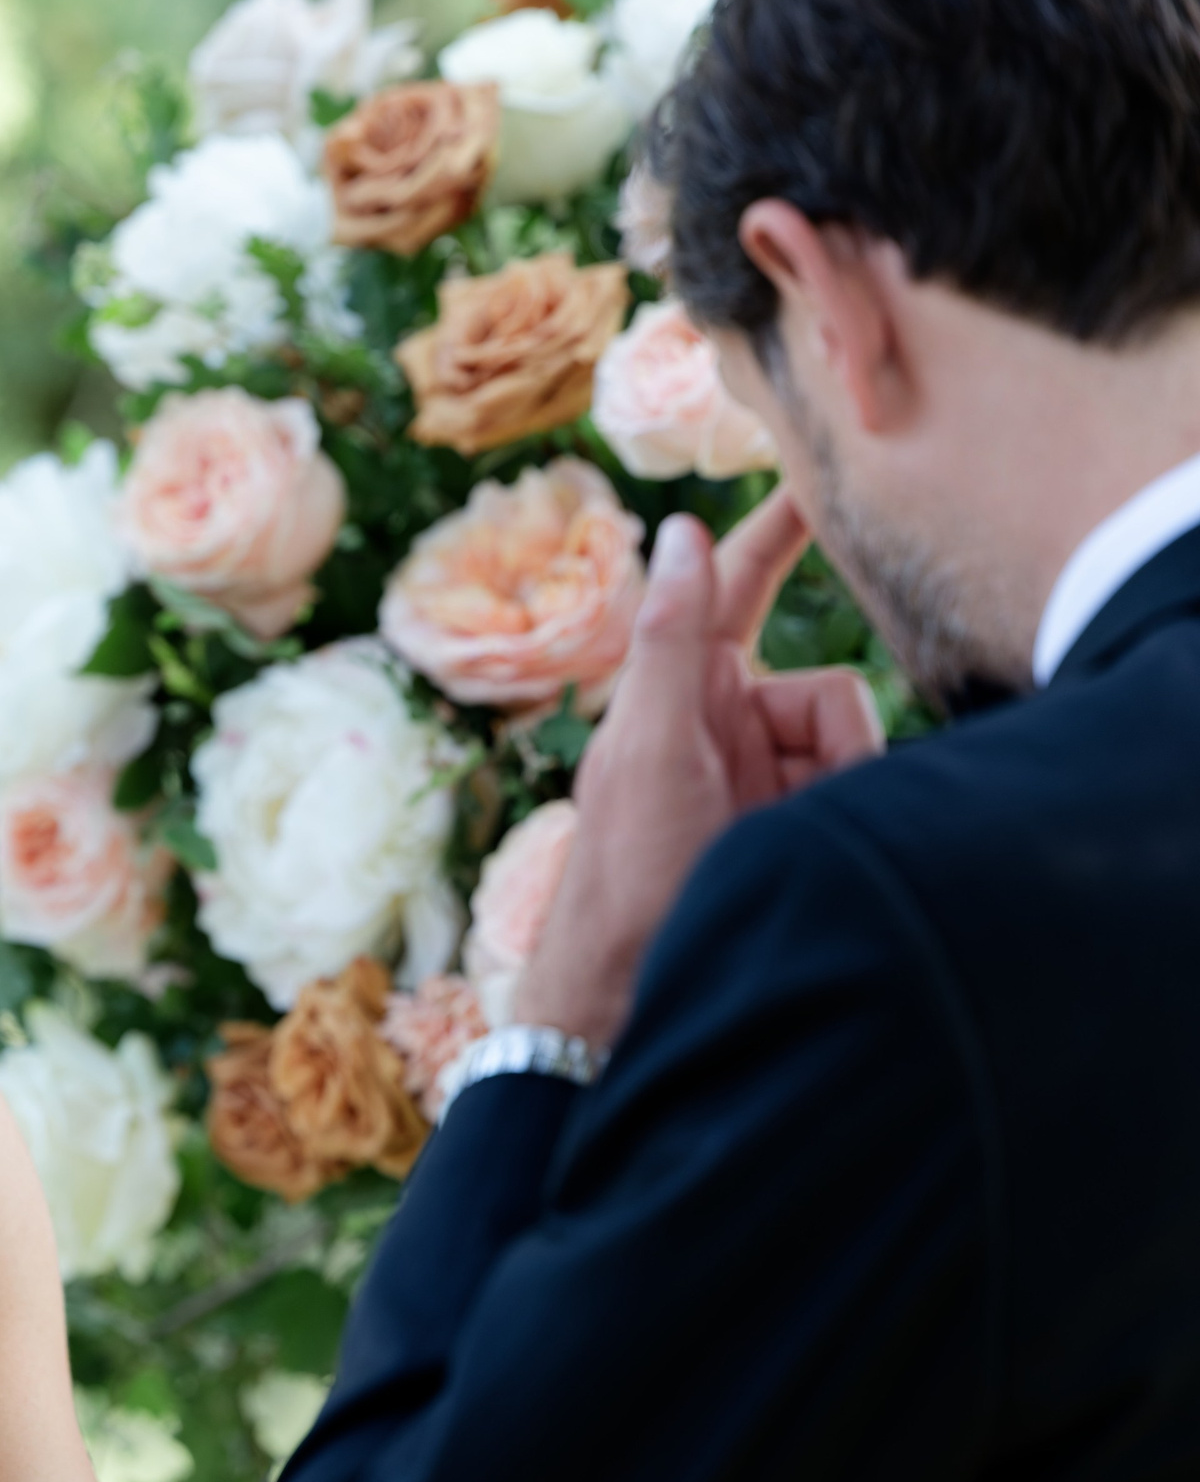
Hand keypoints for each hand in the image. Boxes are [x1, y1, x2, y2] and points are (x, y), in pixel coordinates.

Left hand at [511, 490, 884, 1051]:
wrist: (632, 997)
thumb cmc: (628, 872)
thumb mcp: (650, 747)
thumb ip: (672, 636)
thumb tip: (682, 528)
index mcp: (679, 692)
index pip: (736, 592)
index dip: (773, 536)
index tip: (812, 484)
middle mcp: (724, 729)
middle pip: (829, 697)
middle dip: (837, 746)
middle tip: (790, 808)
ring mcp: (758, 784)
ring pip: (851, 753)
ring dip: (839, 798)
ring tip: (775, 852)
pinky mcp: (786, 831)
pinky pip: (852, 799)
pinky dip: (846, 824)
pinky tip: (802, 862)